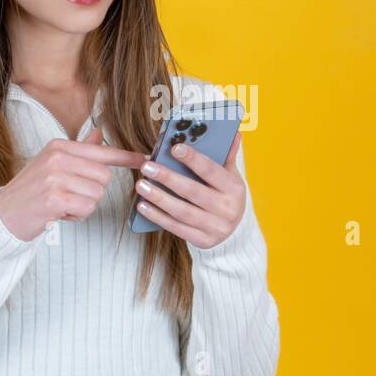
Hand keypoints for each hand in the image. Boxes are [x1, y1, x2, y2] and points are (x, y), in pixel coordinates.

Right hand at [0, 126, 148, 240]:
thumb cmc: (32, 190)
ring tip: (62, 204)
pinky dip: (76, 216)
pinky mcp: (54, 199)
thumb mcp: (53, 163)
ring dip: (83, 205)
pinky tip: (59, 213)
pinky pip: (86, 209)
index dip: (126, 157)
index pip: (102, 151)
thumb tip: (99, 133)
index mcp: (59, 146)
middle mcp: (58, 158)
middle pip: (104, 177)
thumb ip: (79, 150)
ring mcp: (55, 178)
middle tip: (70, 195)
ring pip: (96, 195)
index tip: (144, 158)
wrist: (4, 214)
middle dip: (92, 191)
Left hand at [134, 131, 245, 248]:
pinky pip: (176, 228)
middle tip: (147, 167)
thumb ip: (227, 155)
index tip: (174, 148)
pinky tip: (143, 206)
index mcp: (234, 189)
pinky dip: (158, 217)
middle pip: (192, 191)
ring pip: (181, 211)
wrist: (235, 231)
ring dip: (158, 198)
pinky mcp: (203, 241)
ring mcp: (215, 227)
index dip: (193, 159)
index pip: (211, 171)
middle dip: (167, 178)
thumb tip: (233, 134)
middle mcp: (227, 209)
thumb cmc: (226, 195)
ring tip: (141, 185)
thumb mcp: (231, 176)